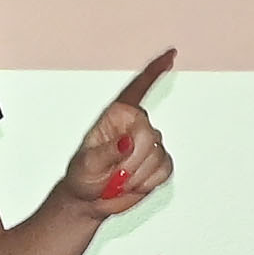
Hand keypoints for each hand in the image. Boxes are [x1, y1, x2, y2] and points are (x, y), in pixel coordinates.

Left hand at [65, 51, 177, 217]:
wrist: (89, 200)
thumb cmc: (82, 176)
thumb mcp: (86, 164)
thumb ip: (106, 152)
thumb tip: (126, 142)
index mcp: (116, 115)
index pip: (137, 88)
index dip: (154, 70)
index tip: (171, 55)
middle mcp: (135, 125)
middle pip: (148, 133)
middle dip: (132, 159)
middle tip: (113, 173)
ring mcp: (149, 143)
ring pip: (157, 155)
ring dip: (136, 174)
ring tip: (117, 179)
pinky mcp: (159, 162)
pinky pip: (164, 169)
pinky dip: (147, 182)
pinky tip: (132, 183)